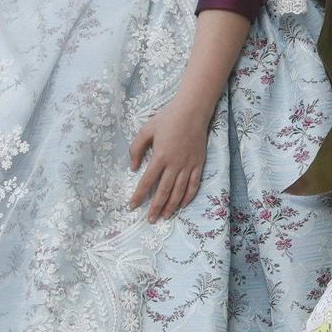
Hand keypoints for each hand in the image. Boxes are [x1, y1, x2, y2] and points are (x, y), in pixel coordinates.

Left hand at [129, 99, 210, 222]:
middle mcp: (175, 164)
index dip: (139, 196)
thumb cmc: (168, 118)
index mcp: (160, 156)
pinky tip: (182, 205)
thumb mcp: (146, 130)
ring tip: (165, 217)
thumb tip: (133, 168)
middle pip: (163, 191)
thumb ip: (136, 149)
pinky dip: (188, 196)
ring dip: (171, 206)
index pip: (147, 182)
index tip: (132, 207)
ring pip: (179, 191)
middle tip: (150, 220)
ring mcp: (188, 165)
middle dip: (155, 207)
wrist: (193, 110)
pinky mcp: (199, 163)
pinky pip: (194, 184)